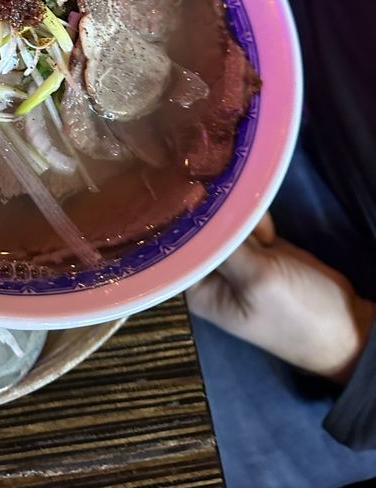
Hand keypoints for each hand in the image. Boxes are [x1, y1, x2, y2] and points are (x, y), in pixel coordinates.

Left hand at [187, 214, 375, 381]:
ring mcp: (234, 260)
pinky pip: (245, 222)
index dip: (188, 220)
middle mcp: (210, 274)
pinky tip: (269, 229)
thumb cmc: (297, 313)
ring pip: (224, 220)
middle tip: (241, 219)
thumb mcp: (257, 280)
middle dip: (220, 217)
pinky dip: (255, 218)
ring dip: (241, 216)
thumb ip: (224, 247)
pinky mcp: (257, 250)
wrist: (347, 325)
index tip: (198, 200)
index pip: (178, 245)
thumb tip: (195, 215)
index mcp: (199, 290)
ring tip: (263, 233)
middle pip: (201, 228)